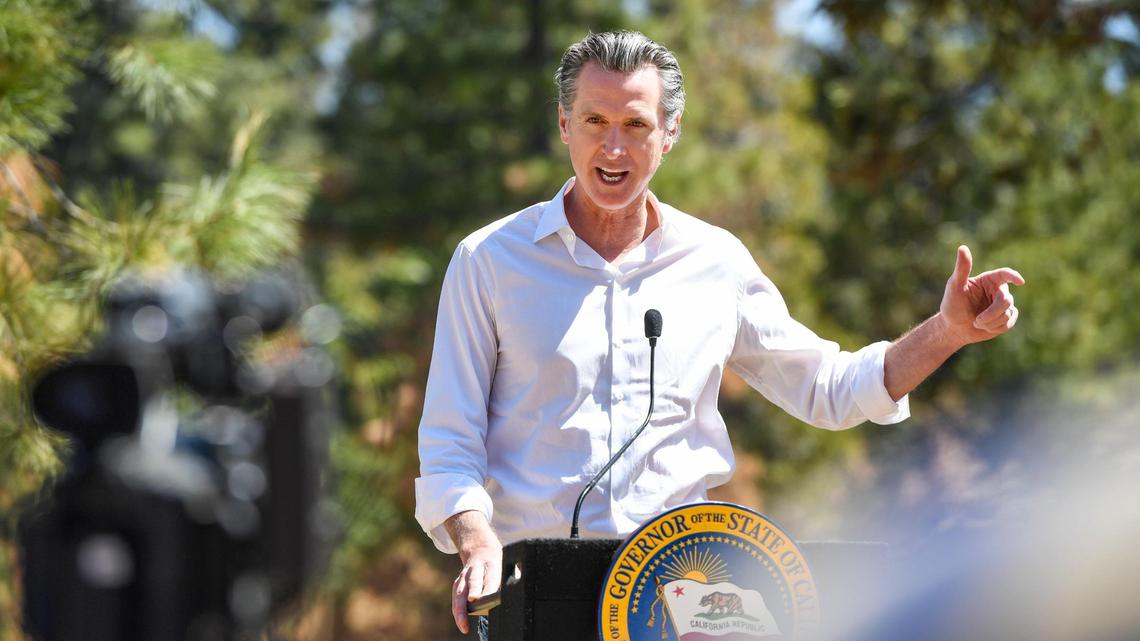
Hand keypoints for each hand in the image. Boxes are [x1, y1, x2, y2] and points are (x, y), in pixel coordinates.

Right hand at [445, 511, 501, 633]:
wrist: (479, 549)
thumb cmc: (496, 563)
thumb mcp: (506, 565)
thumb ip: (510, 578)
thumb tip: (518, 594)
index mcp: (491, 564)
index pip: (491, 576)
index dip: (488, 587)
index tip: (487, 597)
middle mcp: (475, 569)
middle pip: (473, 580)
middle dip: (473, 590)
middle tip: (473, 600)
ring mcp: (464, 576)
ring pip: (460, 591)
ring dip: (460, 608)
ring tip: (464, 624)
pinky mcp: (458, 584)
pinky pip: (456, 598)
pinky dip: (458, 611)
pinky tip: (462, 623)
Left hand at [938, 245, 1024, 345]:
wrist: (953, 327)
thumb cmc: (952, 305)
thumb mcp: (954, 286)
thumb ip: (962, 269)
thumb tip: (962, 247)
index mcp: (989, 280)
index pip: (1004, 274)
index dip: (1013, 276)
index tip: (1019, 281)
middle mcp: (999, 290)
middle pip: (1006, 300)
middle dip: (992, 313)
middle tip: (976, 321)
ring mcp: (1004, 305)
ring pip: (1007, 314)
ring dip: (990, 322)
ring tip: (976, 323)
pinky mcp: (1007, 318)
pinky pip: (1008, 324)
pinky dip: (995, 328)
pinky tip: (984, 327)